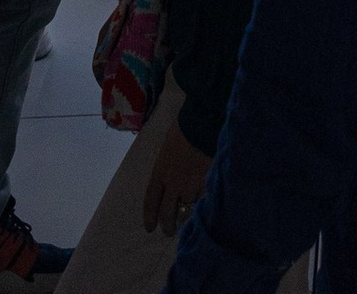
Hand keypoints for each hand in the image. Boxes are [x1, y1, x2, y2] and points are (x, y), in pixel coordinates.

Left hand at [142, 111, 213, 233]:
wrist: (202, 123)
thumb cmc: (183, 128)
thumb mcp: (168, 147)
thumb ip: (168, 163)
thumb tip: (171, 168)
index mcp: (160, 173)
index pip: (151, 201)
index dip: (149, 216)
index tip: (150, 227)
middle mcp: (172, 185)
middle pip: (167, 212)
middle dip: (168, 225)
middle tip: (169, 231)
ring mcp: (190, 187)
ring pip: (187, 210)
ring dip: (187, 217)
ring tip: (191, 222)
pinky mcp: (206, 185)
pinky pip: (204, 203)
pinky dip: (204, 207)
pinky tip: (207, 211)